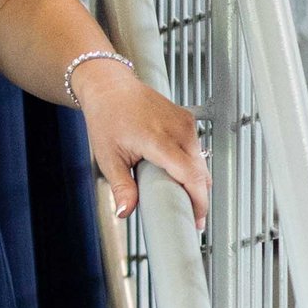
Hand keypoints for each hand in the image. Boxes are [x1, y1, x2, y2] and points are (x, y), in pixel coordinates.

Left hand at [76, 60, 208, 226]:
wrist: (109, 87)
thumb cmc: (107, 115)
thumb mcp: (108, 156)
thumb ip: (121, 186)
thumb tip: (126, 211)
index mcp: (158, 139)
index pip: (190, 176)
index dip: (198, 201)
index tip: (196, 220)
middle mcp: (178, 129)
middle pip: (200, 173)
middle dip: (197, 197)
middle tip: (187, 216)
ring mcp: (186, 123)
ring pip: (201, 162)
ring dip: (195, 182)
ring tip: (179, 195)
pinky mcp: (188, 120)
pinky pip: (197, 150)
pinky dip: (192, 166)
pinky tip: (178, 175)